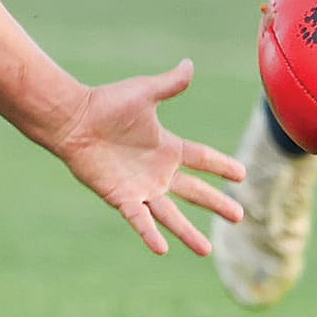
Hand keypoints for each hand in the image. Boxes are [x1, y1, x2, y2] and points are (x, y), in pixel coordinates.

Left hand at [52, 60, 245, 256]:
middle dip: (216, 203)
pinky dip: (149, 233)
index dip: (221, 165)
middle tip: (239, 216)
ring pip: (170, 214)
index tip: (242, 174)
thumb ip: (170, 85)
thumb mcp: (145, 93)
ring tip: (206, 252)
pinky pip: (139, 219)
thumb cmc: (107, 104)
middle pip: (193, 191)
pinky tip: (162, 249)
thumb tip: (190, 65)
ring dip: (187, 233)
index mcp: (166, 146)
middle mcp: (157, 170)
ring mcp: (140, 186)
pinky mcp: (121, 196)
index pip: (202, 158)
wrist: (74, 120)